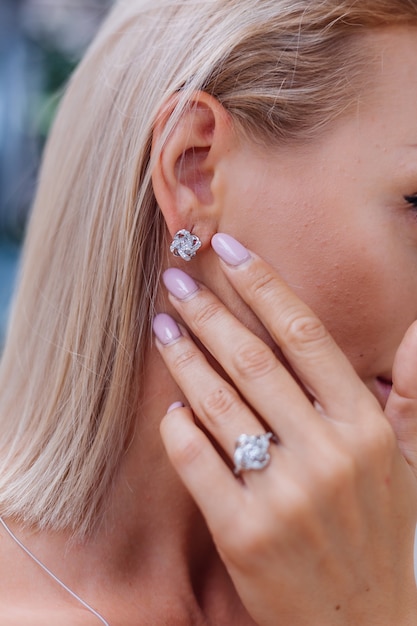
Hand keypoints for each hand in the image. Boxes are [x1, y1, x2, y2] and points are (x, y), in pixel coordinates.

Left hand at [153, 233, 416, 625]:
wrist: (367, 625)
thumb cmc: (383, 535)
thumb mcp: (409, 462)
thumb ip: (413, 394)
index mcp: (366, 427)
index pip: (306, 336)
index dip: (264, 286)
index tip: (229, 250)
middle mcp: (328, 454)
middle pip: (254, 361)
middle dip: (209, 311)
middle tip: (176, 279)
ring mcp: (284, 496)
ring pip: (219, 405)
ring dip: (184, 358)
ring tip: (162, 326)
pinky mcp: (245, 535)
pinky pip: (199, 464)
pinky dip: (179, 430)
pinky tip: (171, 407)